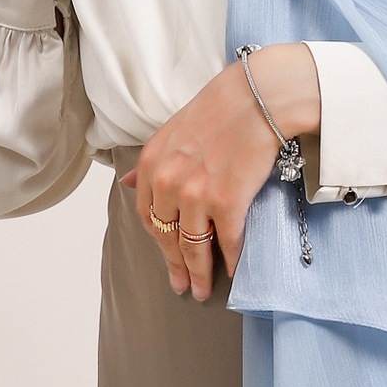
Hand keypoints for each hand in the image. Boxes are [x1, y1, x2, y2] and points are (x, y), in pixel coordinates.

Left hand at [122, 44, 320, 300]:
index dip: (158, 243)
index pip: (148, 217)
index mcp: (151, 164)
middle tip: (183, 286)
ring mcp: (196, 195)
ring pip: (193, 247)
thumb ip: (151, 162)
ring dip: (199, 273)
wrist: (259, 96)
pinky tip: (233, 272)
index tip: (167, 258)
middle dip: (176, 266)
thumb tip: (127, 183)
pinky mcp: (227, 202)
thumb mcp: (171, 131)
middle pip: (168, 238)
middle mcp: (168, 183)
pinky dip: (231, 261)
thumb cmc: (221, 108)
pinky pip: (227, 242)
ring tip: (202, 290)